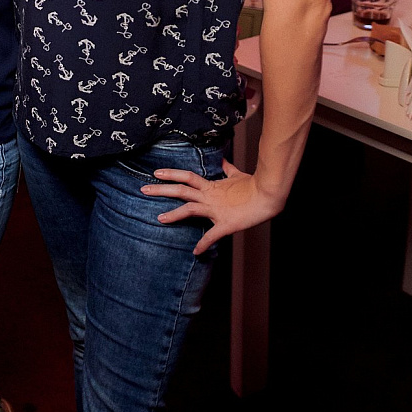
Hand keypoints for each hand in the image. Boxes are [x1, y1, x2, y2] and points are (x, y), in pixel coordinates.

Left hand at [139, 159, 285, 255]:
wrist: (267, 195)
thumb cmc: (254, 185)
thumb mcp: (237, 175)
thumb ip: (227, 169)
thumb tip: (222, 160)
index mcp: (211, 186)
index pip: (187, 176)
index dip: (171, 174)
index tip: (156, 173)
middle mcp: (210, 197)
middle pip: (181, 190)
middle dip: (161, 190)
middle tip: (143, 189)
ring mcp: (216, 210)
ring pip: (190, 209)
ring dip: (173, 214)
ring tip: (159, 219)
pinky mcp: (226, 224)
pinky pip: (212, 236)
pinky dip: (203, 244)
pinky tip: (196, 252)